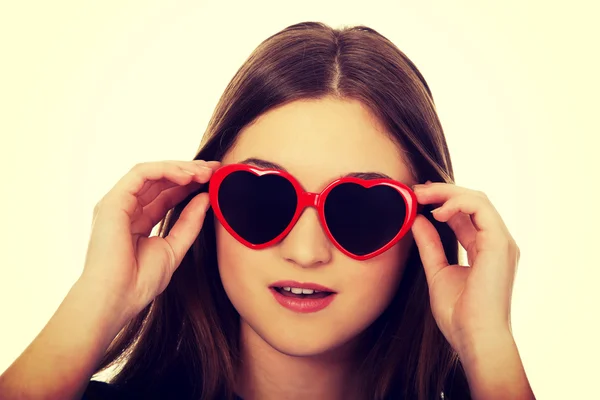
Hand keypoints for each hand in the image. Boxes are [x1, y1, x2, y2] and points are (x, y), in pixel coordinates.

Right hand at [80, 159, 219, 321]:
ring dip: (181, 169)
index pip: (167, 194)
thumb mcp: (174, 247)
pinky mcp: (113, 200)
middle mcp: (126, 208)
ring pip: (152, 173)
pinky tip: (187, 176)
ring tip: (205, 172)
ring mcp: (117, 203)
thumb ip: (189, 223)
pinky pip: (141, 173)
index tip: (214, 180)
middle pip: (161, 180)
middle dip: (189, 172)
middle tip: (214, 170)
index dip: (191, 185)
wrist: (117, 298)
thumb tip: (205, 198)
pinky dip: (166, 170)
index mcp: (138, 221)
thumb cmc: (140, 281)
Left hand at [410, 182, 519, 354]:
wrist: (474, 338)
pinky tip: (437, 211)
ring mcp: (501, 242)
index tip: (418, 197)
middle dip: (443, 192)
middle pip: (473, 202)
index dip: (442, 202)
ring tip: (422, 196)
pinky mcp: (499, 244)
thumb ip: (429, 245)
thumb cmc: (459, 315)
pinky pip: (481, 208)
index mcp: (484, 250)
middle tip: (416, 191)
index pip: (466, 215)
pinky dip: (457, 202)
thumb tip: (418, 220)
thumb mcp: (437, 272)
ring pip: (478, 199)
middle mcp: (496, 243)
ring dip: (448, 192)